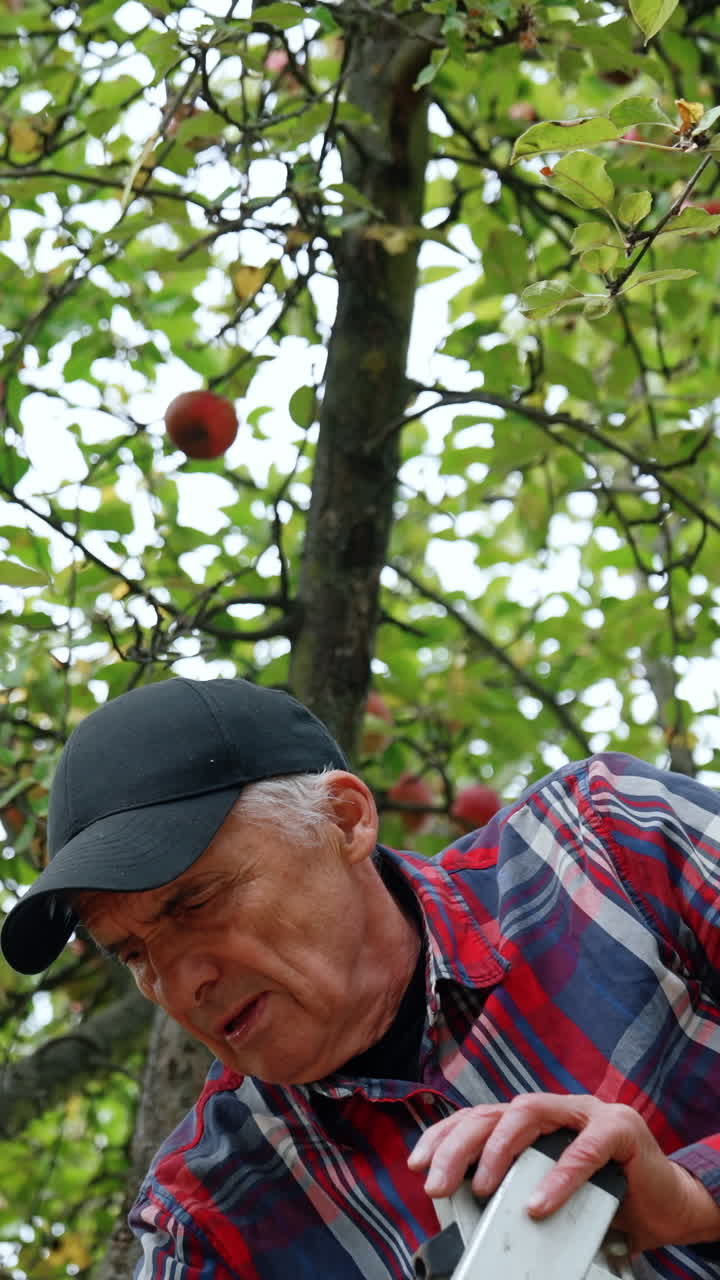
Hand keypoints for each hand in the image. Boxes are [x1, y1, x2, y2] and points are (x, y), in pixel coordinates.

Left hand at [407, 1092, 719, 1253]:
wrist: (666, 1205)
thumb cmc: (604, 1199)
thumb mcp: (547, 1193)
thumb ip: (513, 1191)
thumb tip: (461, 1212)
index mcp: (533, 1122)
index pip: (477, 1117)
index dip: (443, 1136)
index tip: (417, 1164)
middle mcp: (554, 1108)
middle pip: (493, 1112)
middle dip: (456, 1146)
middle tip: (434, 1183)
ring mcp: (587, 1112)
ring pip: (529, 1112)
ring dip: (498, 1151)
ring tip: (481, 1188)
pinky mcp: (620, 1129)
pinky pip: (584, 1147)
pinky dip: (558, 1177)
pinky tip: (538, 1203)